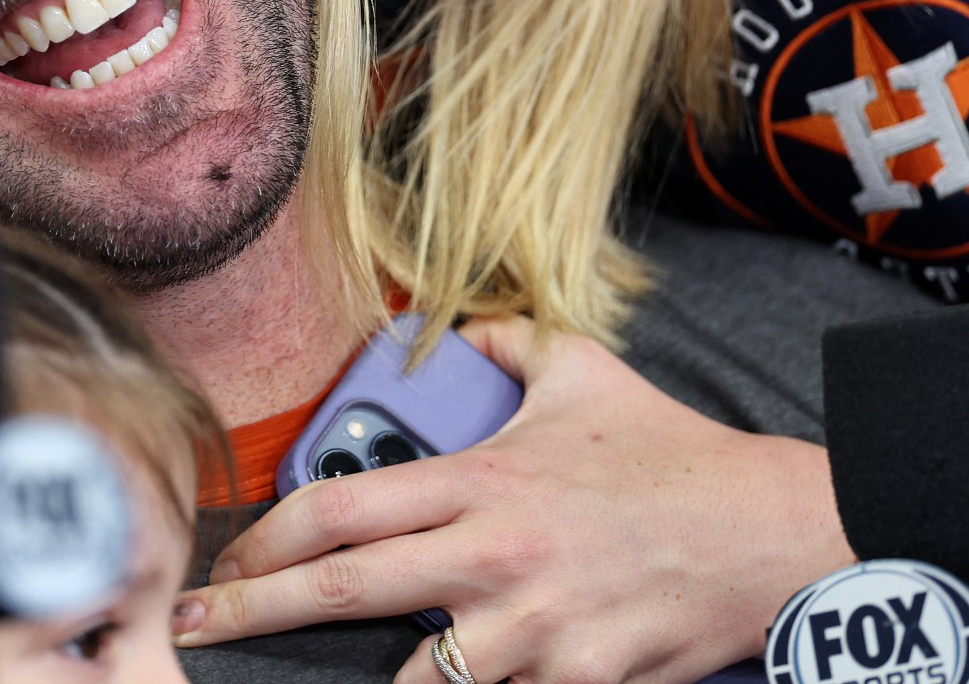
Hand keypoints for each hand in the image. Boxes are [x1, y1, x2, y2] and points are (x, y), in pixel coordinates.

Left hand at [174, 316, 853, 683]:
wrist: (775, 531)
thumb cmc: (675, 457)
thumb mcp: (586, 372)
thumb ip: (511, 340)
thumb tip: (463, 320)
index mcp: (482, 481)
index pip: (341, 509)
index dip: (268, 540)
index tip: (228, 560)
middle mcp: (494, 556)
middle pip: (344, 593)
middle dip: (255, 615)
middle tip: (193, 629)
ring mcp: (535, 629)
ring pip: (414, 678)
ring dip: (365, 682)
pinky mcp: (579, 681)